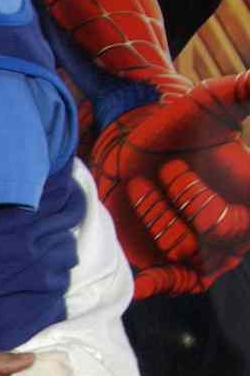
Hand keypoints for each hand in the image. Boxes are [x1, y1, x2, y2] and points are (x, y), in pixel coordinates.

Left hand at [92, 71, 249, 297]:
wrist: (135, 148)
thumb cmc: (180, 125)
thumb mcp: (211, 102)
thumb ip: (239, 91)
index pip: (245, 218)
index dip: (211, 204)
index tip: (181, 177)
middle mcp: (234, 231)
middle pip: (217, 230)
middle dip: (189, 196)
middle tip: (170, 169)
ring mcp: (203, 253)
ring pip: (183, 248)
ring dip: (157, 214)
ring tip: (142, 185)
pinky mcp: (169, 267)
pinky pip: (171, 284)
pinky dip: (157, 284)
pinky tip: (142, 281)